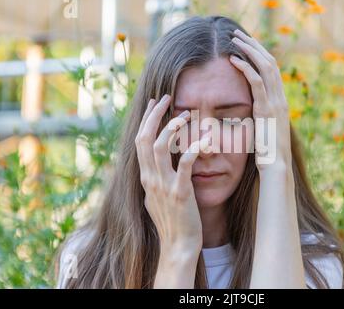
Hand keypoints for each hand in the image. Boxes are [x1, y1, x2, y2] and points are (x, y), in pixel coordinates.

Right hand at [135, 95, 210, 250]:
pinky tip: (203, 140)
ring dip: (172, 128)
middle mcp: (150, 178)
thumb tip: (153, 162)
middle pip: (145, 138)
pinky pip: (184, 165)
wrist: (178, 245)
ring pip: (160, 148)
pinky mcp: (180, 193)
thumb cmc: (173, 219)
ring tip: (185, 114)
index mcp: (145, 177)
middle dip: (154, 115)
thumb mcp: (156, 196)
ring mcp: (164, 185)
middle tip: (167, 98)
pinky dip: (193, 149)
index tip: (156, 103)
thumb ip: (153, 177)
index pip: (140, 141)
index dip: (147, 120)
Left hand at [229, 29, 291, 170]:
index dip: (259, 54)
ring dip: (249, 50)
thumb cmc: (267, 153)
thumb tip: (246, 111)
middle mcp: (280, 98)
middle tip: (238, 34)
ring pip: (265, 67)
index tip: (245, 45)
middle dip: (254, 45)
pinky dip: (246, 68)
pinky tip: (233, 59)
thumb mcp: (263, 130)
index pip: (271, 70)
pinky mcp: (267, 109)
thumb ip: (258, 116)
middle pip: (270, 62)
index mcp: (279, 101)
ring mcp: (275, 102)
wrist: (276, 166)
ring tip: (234, 39)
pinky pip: (257, 82)